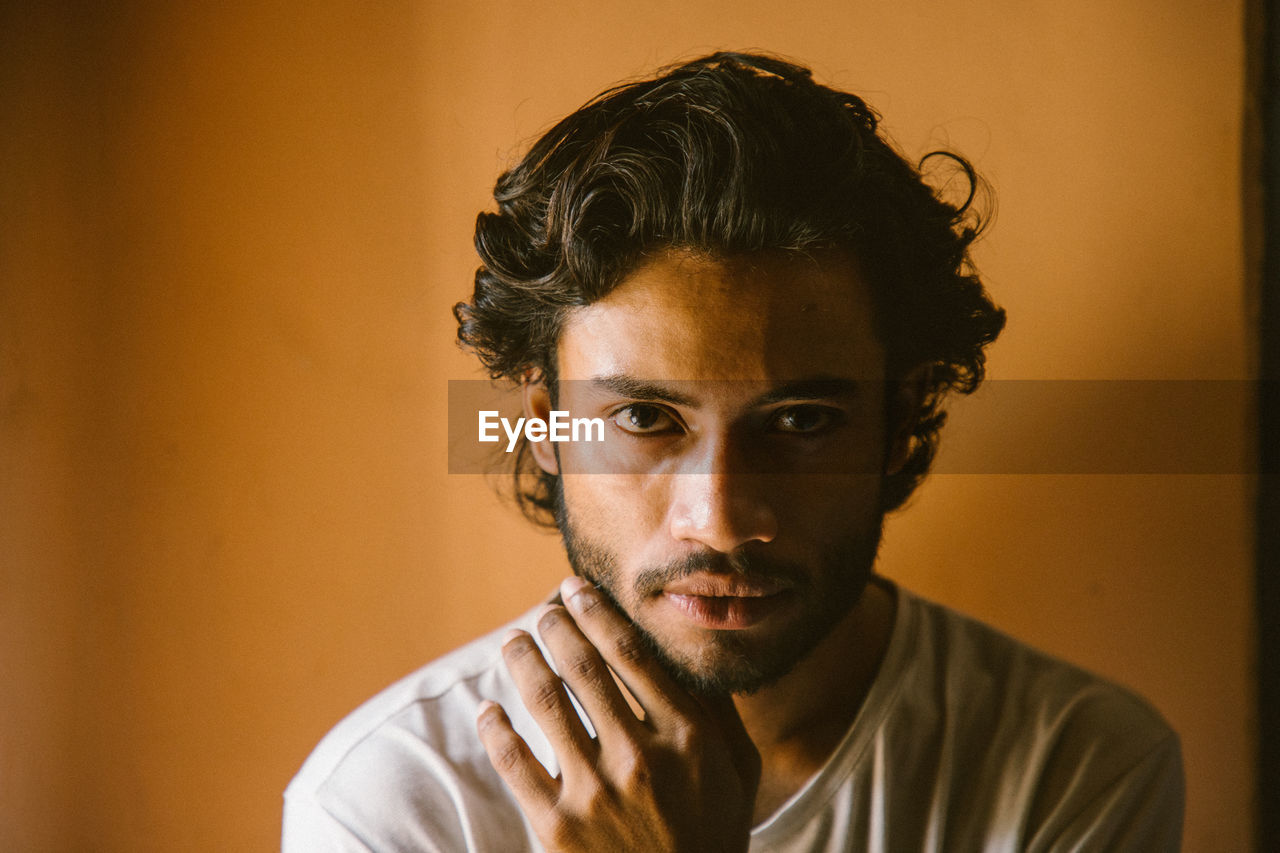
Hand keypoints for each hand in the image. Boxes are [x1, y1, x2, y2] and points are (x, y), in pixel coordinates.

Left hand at [476, 576, 761, 851]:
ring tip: (513, 644)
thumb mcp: (738, 770)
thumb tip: (694, 652)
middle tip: (542, 611)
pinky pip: (516, 764)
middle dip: (557, 628)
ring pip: (547, 703)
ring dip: (524, 663)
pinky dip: (496, 730)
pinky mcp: (559, 828)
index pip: (632, 654)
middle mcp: (641, 756)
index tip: (576, 589)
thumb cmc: (713, 835)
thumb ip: (719, 711)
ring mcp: (597, 792)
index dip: (598, 613)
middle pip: (585, 669)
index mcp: (687, 735)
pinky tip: (488, 710)